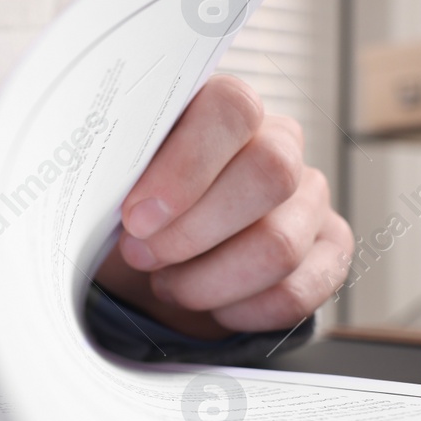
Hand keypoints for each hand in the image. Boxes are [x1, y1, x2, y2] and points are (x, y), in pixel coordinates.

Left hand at [94, 75, 352, 338]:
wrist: (154, 264)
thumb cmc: (133, 213)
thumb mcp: (112, 185)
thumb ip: (114, 170)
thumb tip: (94, 176)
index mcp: (223, 110)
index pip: (233, 110)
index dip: (186, 166)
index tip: (137, 215)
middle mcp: (278, 145)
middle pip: (270, 173)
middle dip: (194, 231)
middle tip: (143, 254)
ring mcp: (309, 199)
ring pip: (280, 244)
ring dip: (207, 280)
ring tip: (167, 283)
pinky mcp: (327, 252)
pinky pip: (297, 292)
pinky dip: (240, 311)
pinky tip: (209, 305)